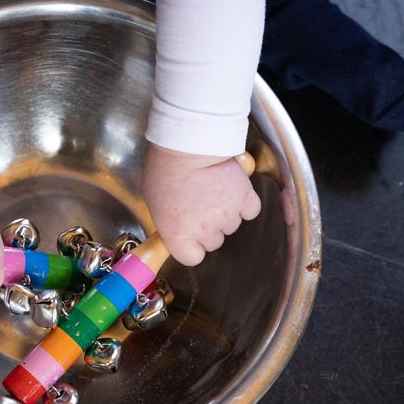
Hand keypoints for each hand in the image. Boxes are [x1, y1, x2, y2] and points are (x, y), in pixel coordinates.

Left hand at [143, 143, 261, 265]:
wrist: (187, 145)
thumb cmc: (165, 169)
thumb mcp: (154, 202)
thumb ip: (168, 222)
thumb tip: (176, 226)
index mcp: (178, 235)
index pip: (192, 258)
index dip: (191, 246)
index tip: (189, 236)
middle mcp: (205, 230)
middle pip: (214, 242)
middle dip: (208, 227)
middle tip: (200, 207)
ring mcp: (227, 215)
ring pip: (232, 226)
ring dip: (225, 213)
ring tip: (213, 192)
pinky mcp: (244, 198)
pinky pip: (250, 211)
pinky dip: (244, 204)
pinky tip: (232, 192)